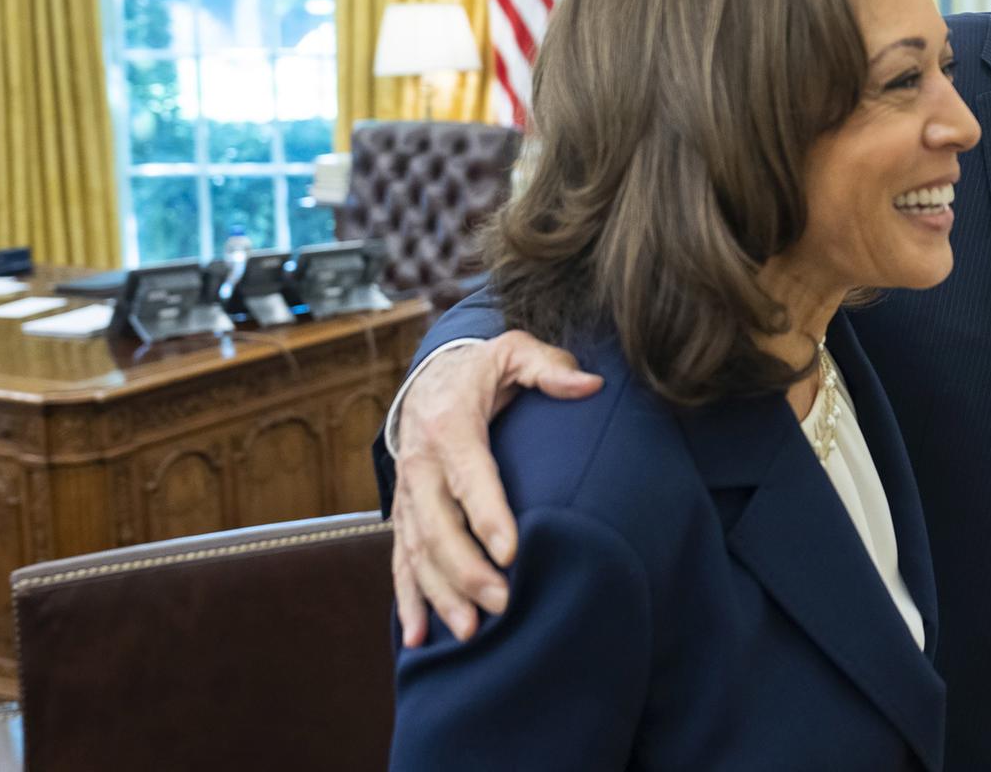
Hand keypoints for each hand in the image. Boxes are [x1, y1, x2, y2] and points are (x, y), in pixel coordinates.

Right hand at [391, 332, 602, 646]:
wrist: (428, 378)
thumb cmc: (481, 370)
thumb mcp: (513, 352)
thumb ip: (549, 368)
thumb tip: (590, 384)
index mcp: (450, 426)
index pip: (469, 475)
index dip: (487, 515)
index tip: (511, 552)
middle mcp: (421, 465)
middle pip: (438, 525)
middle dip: (467, 569)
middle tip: (502, 603)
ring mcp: (408, 494)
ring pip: (417, 551)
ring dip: (440, 594)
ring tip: (468, 631)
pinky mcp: (405, 514)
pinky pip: (399, 560)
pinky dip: (407, 600)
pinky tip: (417, 637)